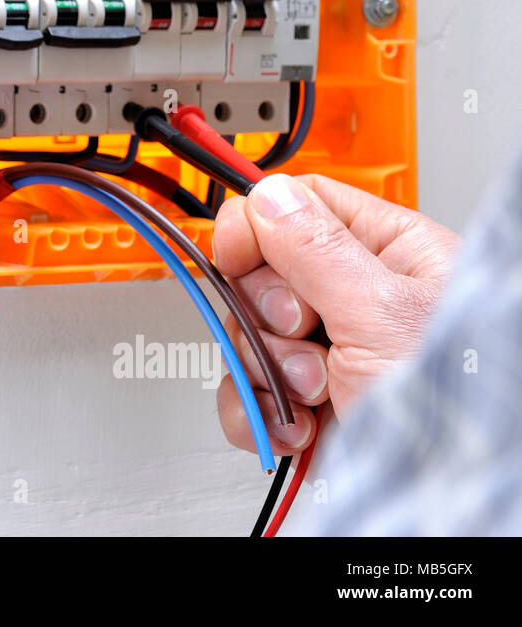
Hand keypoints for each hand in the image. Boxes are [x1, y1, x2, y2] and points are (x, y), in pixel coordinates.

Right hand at [212, 173, 459, 454]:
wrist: (446, 499)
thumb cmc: (460, 409)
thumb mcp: (384, 313)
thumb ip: (317, 250)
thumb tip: (268, 198)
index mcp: (393, 255)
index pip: (301, 208)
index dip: (258, 226)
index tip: (238, 253)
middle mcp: (358, 301)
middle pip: (261, 274)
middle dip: (269, 314)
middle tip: (305, 332)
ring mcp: (329, 356)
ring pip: (249, 336)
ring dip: (269, 370)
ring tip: (317, 391)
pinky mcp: (305, 405)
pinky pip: (246, 391)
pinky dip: (257, 412)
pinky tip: (296, 425)